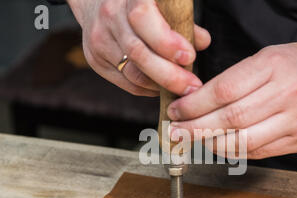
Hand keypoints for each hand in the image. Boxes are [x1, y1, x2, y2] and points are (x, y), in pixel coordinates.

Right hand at [67, 0, 210, 95]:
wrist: (94, 1)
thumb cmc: (139, 2)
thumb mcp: (160, 2)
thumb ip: (181, 19)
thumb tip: (202, 42)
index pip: (143, 18)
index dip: (167, 41)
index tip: (189, 56)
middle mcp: (110, 16)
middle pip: (139, 53)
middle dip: (170, 75)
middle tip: (192, 86)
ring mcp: (100, 40)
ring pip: (133, 73)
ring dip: (161, 86)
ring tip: (182, 89)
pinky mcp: (95, 60)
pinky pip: (127, 82)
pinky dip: (148, 88)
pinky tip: (162, 88)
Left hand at [167, 38, 296, 158]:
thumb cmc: (296, 65)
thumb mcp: (264, 58)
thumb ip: (232, 80)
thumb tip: (195, 104)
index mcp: (273, 66)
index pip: (224, 90)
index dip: (195, 104)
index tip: (177, 111)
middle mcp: (287, 94)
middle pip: (231, 119)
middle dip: (197, 128)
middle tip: (177, 132)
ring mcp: (295, 121)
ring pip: (243, 141)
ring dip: (211, 144)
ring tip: (194, 140)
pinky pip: (258, 152)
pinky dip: (233, 151)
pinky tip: (219, 146)